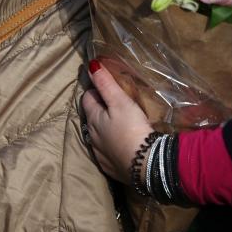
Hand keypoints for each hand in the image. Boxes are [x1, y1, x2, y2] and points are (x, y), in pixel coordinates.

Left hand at [82, 60, 152, 183]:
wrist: (145, 165)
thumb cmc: (132, 128)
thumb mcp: (120, 102)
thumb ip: (106, 84)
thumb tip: (91, 65)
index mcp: (93, 118)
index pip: (87, 98)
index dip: (95, 90)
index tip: (107, 86)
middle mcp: (91, 136)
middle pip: (90, 117)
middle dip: (98, 109)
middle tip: (115, 103)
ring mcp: (100, 153)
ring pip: (97, 135)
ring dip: (104, 128)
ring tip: (119, 123)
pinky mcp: (110, 166)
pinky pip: (106, 152)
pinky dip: (111, 145)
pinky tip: (121, 144)